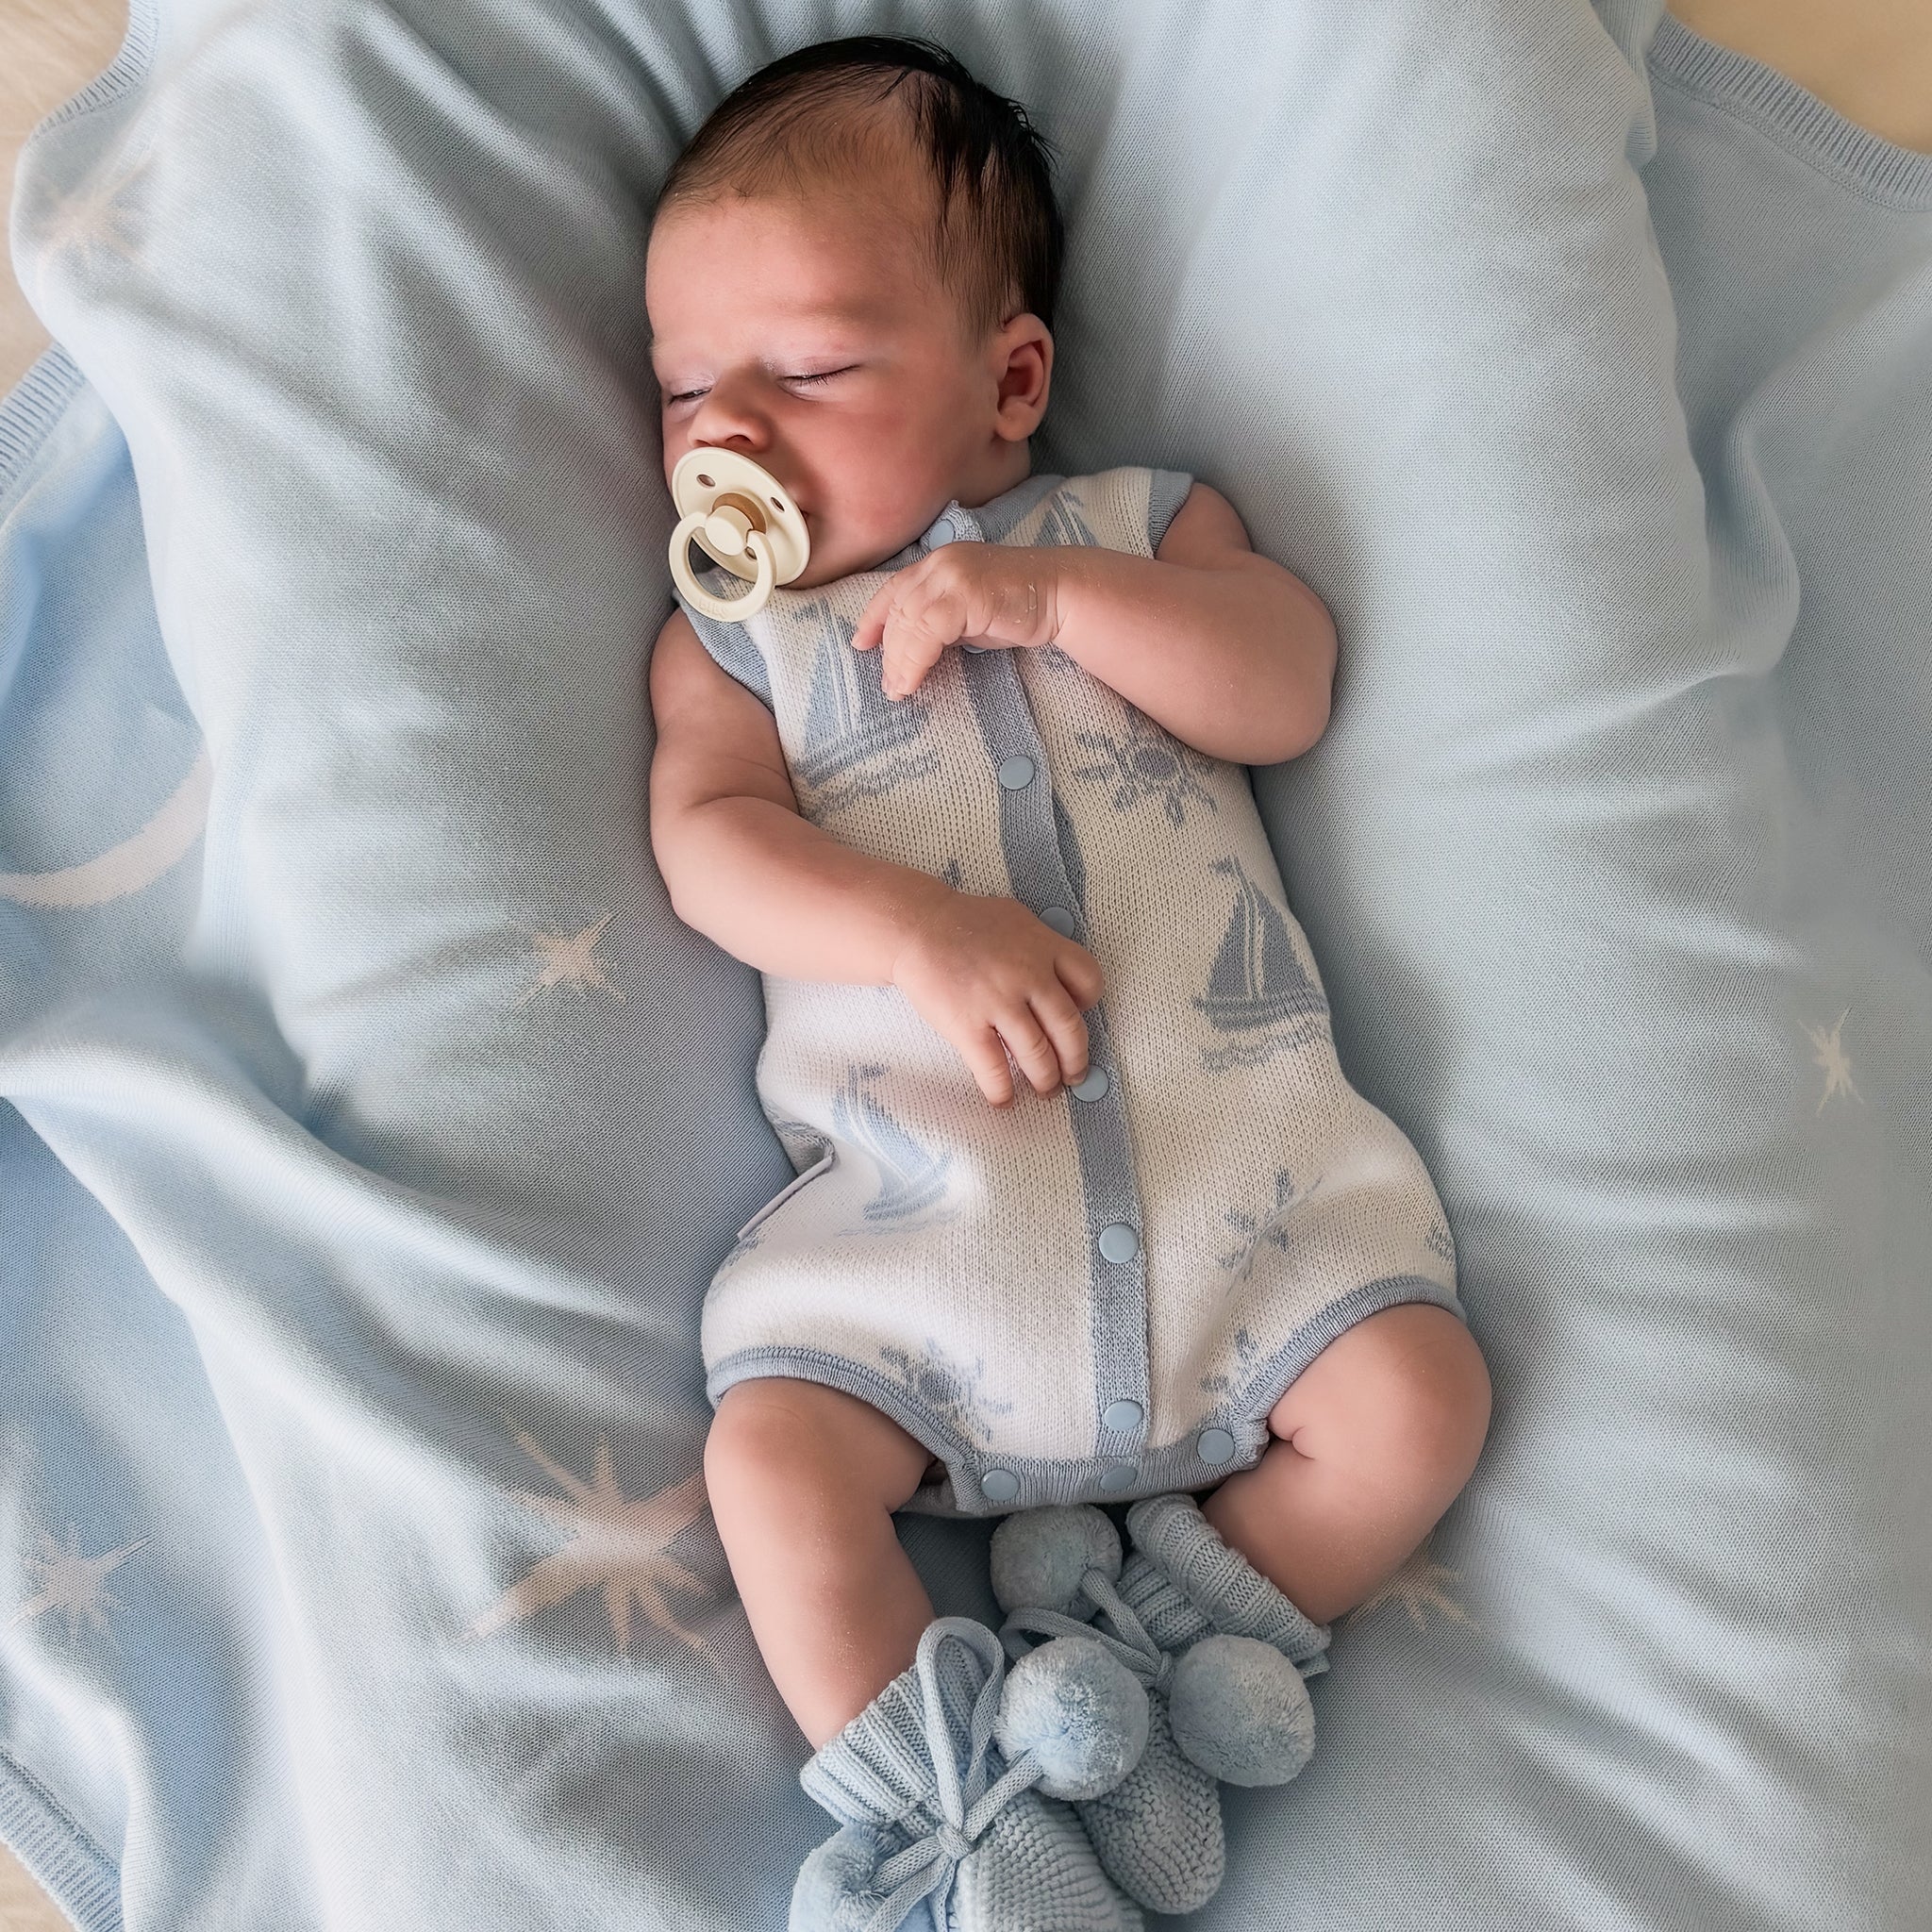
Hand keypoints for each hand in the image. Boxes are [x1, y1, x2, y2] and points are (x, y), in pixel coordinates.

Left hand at [853, 544, 1062, 699]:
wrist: (1061, 595)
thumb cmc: (1019, 607)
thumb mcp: (969, 613)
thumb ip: (940, 622)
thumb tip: (911, 651)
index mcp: (938, 562)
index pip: (894, 588)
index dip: (872, 617)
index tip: (860, 643)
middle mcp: (941, 562)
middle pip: (899, 609)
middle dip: (888, 650)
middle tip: (889, 685)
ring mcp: (953, 575)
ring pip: (909, 621)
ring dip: (899, 660)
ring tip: (898, 689)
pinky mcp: (967, 593)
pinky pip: (928, 631)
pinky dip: (915, 660)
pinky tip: (913, 680)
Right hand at [890, 889, 1103, 1106]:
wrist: (917, 928)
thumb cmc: (964, 923)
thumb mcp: (1016, 920)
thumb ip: (1042, 948)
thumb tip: (1059, 983)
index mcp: (1044, 946)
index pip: (1089, 980)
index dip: (1088, 1004)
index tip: (1079, 1016)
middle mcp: (1028, 975)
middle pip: (1069, 1028)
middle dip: (1075, 1060)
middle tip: (1073, 1075)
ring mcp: (998, 1002)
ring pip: (1037, 1054)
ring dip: (1045, 1080)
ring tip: (1045, 1090)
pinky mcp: (968, 1026)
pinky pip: (994, 1069)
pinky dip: (1002, 1091)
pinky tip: (1003, 1100)